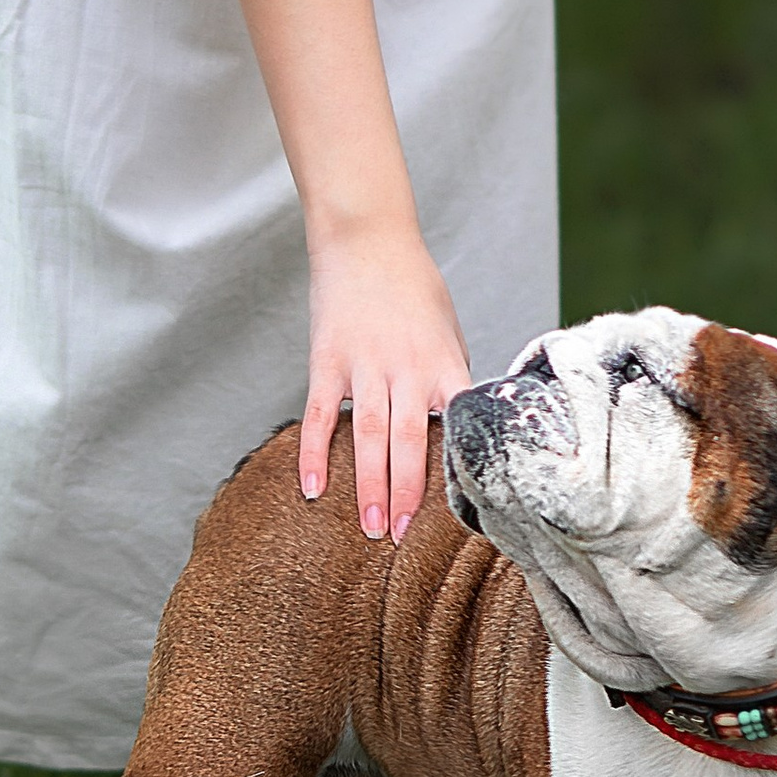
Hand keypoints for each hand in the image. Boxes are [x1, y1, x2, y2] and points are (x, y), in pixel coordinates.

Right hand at [300, 226, 470, 543]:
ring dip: (368, 485)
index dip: (459, 469)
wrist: (368, 237)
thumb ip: (448, 381)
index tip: (464, 511)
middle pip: (408, 442)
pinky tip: (312, 488)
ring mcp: (364, 365)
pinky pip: (320, 415)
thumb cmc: (415, 285)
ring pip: (368, 436)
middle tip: (401, 538)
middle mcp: (406, 368)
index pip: (456, 427)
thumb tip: (453, 431)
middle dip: (406, 494)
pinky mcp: (327, 360)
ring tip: (369, 529)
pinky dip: (315, 453)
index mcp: (443, 363)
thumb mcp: (448, 331)